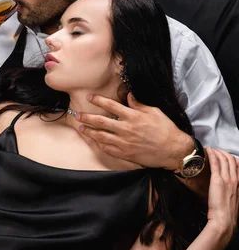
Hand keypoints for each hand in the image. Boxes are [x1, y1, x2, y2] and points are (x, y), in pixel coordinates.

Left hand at [76, 93, 192, 169]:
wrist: (173, 150)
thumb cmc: (166, 130)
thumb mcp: (154, 112)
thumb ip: (139, 104)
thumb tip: (128, 95)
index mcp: (133, 116)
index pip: (111, 105)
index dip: (98, 100)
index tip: (89, 97)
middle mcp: (126, 129)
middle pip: (101, 121)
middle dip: (87, 117)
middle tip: (77, 114)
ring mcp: (124, 143)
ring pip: (101, 136)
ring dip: (89, 131)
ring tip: (82, 127)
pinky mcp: (125, 154)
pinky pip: (108, 149)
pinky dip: (99, 144)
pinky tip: (95, 141)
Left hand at [205, 147, 238, 240]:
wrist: (224, 220)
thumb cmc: (226, 213)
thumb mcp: (233, 200)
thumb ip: (231, 192)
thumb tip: (225, 190)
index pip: (238, 166)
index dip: (231, 158)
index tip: (224, 155)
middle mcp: (235, 179)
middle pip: (231, 160)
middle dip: (224, 152)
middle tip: (216, 150)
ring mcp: (227, 179)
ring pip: (224, 159)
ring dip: (217, 151)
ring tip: (211, 148)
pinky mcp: (217, 180)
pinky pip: (215, 163)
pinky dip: (212, 154)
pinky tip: (207, 150)